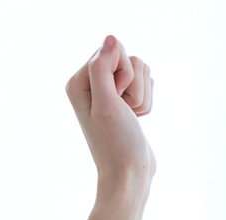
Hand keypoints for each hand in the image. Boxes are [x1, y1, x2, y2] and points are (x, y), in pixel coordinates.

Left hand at [65, 34, 154, 197]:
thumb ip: (103, 69)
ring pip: (141, 71)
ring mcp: (109, 92)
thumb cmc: (116, 144)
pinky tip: (136, 120)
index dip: (124, 75)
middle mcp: (91, 83)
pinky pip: (146, 84)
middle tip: (125, 111)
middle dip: (135, 87)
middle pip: (129, 59)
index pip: (113, 50)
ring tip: (131, 118)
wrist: (129, 175)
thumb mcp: (107, 104)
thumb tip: (111, 38)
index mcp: (78, 81)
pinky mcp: (125, 100)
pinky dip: (146, 103)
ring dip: (142, 97)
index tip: (116, 101)